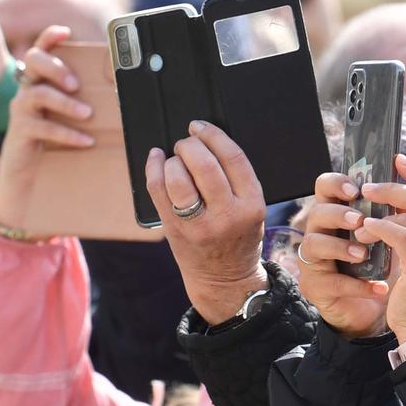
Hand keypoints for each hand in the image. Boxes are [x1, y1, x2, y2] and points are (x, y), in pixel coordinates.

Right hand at [0, 26, 95, 238]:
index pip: (39, 50)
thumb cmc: (52, 142)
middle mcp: (25, 90)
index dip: (48, 38)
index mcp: (38, 81)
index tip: (64, 32)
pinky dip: (66, 133)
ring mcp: (19, 110)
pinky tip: (85, 141)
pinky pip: (41, 127)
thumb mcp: (67, 118)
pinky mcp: (19, 132)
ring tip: (87, 114)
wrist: (26, 176)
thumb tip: (119, 95)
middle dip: (55, 67)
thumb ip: (82, 102)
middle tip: (75, 83)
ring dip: (64, 102)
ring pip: (36, 93)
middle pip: (33, 62)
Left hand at [145, 121, 268, 323]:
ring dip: (173, 158)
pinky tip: (156, 159)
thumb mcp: (252, 209)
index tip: (201, 127)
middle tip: (187, 143)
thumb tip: (206, 141)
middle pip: (204, 165)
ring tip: (175, 156)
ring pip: (178, 178)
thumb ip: (237, 180)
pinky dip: (153, 168)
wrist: (224, 279)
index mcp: (251, 205)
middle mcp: (226, 215)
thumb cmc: (238, 237)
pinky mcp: (174, 230)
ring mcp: (198, 224)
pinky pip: (157, 191)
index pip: (233, 159)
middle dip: (191, 145)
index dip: (214, 136)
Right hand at [295, 172, 387, 338]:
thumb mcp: (388, 235)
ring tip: (364, 254)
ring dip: (341, 246)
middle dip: (338, 214)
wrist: (376, 310)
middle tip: (359, 220)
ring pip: (314, 243)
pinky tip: (380, 288)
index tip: (357, 189)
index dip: (336, 183)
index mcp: (337, 213)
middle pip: (316, 211)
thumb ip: (393, 211)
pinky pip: (332, 282)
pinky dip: (357, 285)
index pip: (325, 186)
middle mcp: (321, 233)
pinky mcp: (316, 287)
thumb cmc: (380, 266)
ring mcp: (315, 260)